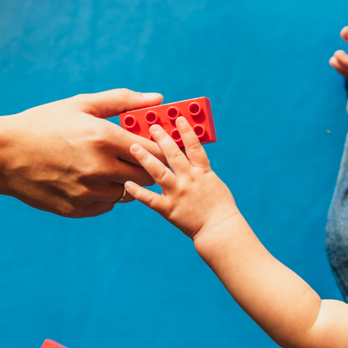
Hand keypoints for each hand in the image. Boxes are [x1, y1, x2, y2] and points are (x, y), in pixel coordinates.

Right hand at [0, 89, 165, 217]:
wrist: (2, 154)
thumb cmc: (43, 124)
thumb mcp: (82, 105)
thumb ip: (123, 101)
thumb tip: (158, 99)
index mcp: (104, 138)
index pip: (154, 151)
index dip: (160, 150)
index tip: (158, 147)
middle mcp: (100, 168)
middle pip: (146, 176)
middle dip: (145, 167)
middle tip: (134, 158)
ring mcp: (88, 192)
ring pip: (127, 193)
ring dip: (123, 181)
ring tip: (104, 167)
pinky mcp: (77, 209)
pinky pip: (107, 205)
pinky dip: (104, 194)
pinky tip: (88, 180)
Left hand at [124, 117, 239, 239]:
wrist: (220, 229)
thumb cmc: (220, 206)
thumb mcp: (214, 182)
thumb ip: (200, 169)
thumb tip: (190, 155)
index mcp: (202, 172)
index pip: (194, 146)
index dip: (186, 131)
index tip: (178, 118)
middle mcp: (189, 180)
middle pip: (173, 154)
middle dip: (161, 138)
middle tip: (151, 127)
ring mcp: (178, 194)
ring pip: (159, 172)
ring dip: (145, 158)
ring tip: (133, 147)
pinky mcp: (169, 209)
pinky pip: (151, 199)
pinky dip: (138, 191)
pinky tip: (127, 183)